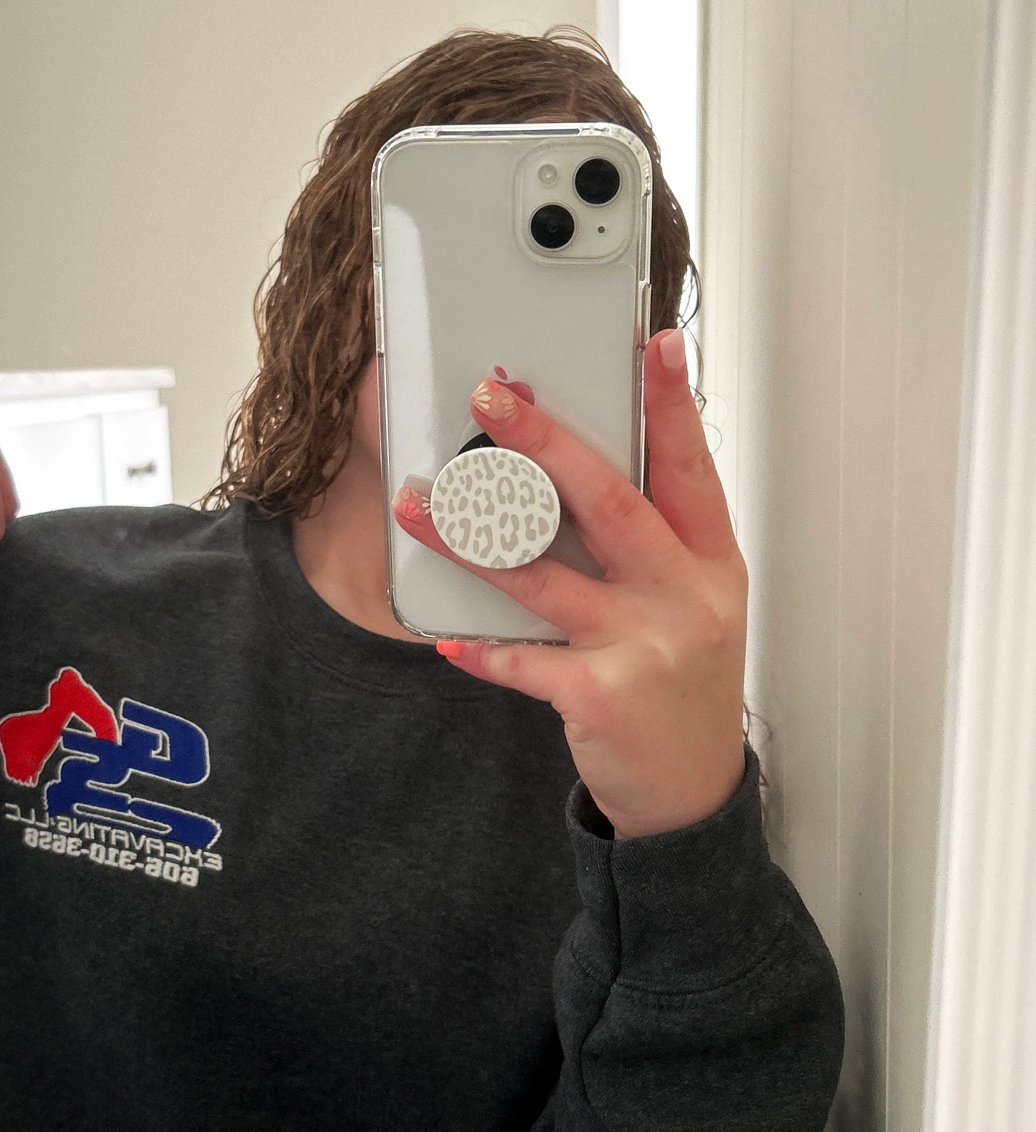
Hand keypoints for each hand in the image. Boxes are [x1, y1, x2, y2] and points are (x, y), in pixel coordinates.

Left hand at [391, 329, 746, 839]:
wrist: (690, 789)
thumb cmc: (681, 686)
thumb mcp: (692, 605)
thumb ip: (651, 546)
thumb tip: (572, 477)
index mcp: (711, 562)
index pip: (691, 467)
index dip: (672, 403)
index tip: (652, 342)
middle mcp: (684, 596)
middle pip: (609, 502)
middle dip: (545, 442)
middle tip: (491, 397)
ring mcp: (646, 646)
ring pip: (545, 576)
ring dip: (474, 538)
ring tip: (418, 506)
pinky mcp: (602, 697)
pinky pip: (524, 661)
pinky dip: (483, 649)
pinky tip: (448, 637)